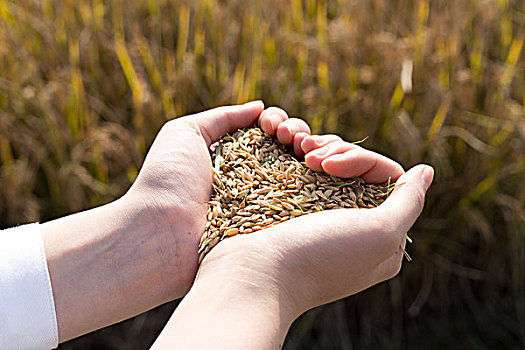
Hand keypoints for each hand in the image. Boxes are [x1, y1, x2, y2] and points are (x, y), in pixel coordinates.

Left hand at [42, 101, 310, 340]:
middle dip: (297, 133)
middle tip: (290, 136)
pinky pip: (306, 201)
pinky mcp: (275, 227)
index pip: (269, 135)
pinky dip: (318, 180)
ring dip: (311, 152)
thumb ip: (223, 117)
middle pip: (289, 150)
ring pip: (303, 172)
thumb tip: (260, 107)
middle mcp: (253, 180)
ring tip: (303, 148)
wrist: (162, 232)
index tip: (272, 124)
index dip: (278, 122)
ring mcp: (267, 204)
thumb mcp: (186, 133)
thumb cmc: (168, 179)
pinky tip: (317, 166)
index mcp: (234, 158)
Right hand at [151, 134, 432, 348]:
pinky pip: (301, 172)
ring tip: (292, 145)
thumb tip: (425, 171)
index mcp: (380, 237)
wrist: (252, 273)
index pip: (384, 177)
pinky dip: (295, 155)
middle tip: (309, 153)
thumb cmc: (317, 256)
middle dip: (335, 151)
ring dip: (314, 147)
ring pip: (327, 166)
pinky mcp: (290, 211)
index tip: (330, 164)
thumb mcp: (378, 234)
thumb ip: (408, 203)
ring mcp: (317, 218)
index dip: (360, 160)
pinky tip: (284, 147)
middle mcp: (351, 226)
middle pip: (355, 168)